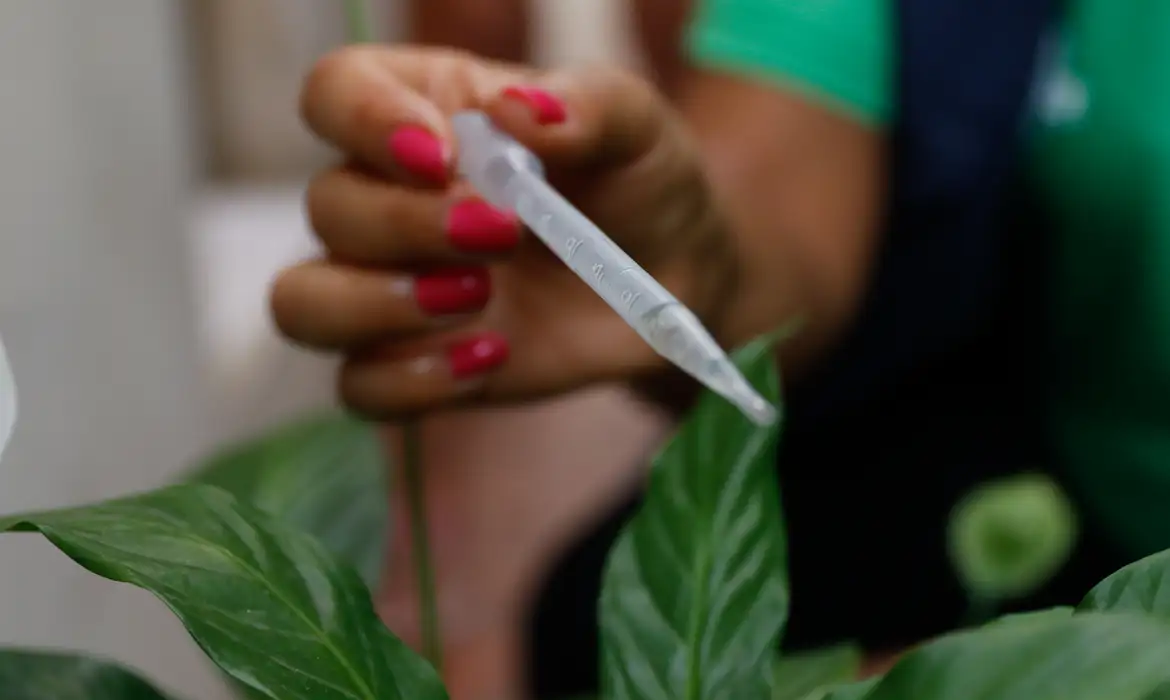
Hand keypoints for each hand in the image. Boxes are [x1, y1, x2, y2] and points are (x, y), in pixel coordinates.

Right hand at [270, 46, 736, 417]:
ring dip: (376, 306)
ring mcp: (393, 285)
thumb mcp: (635, 127)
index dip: (364, 121)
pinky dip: (411, 381)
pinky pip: (359, 387)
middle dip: (405, 226)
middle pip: (326, 205)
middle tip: (504, 235)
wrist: (672, 281)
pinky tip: (488, 358)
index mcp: (426, 111)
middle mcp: (389, 195)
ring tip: (478, 299)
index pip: (336, 92)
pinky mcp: (415, 361)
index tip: (438, 159)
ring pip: (303, 301)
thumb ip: (587, 106)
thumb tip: (518, 110)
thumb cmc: (640, 182)